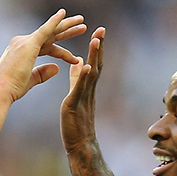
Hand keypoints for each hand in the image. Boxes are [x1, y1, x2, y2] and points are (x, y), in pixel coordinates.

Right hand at [0, 9, 85, 102]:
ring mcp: (24, 42)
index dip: (61, 52)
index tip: (74, 58)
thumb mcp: (29, 80)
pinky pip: (45, 29)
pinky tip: (63, 13)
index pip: (46, 47)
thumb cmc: (10, 89)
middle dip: (66, 31)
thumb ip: (42, 73)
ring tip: (82, 21)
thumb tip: (57, 68)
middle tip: (81, 25)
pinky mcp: (28, 44)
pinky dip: (54, 21)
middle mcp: (22, 43)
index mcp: (22, 52)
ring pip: (51, 31)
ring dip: (67, 26)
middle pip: (49, 36)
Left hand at [61, 27, 105, 152]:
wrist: (80, 144)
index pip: (94, 63)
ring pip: (90, 74)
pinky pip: (80, 89)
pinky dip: (83, 77)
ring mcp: (83, 97)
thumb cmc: (77, 122)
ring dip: (94, 57)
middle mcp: (88, 90)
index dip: (96, 48)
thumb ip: (77, 78)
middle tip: (101, 30)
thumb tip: (79, 62)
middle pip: (96, 65)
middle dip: (99, 47)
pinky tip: (86, 66)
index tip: (98, 32)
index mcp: (87, 87)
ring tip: (96, 41)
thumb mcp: (75, 94)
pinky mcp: (75, 105)